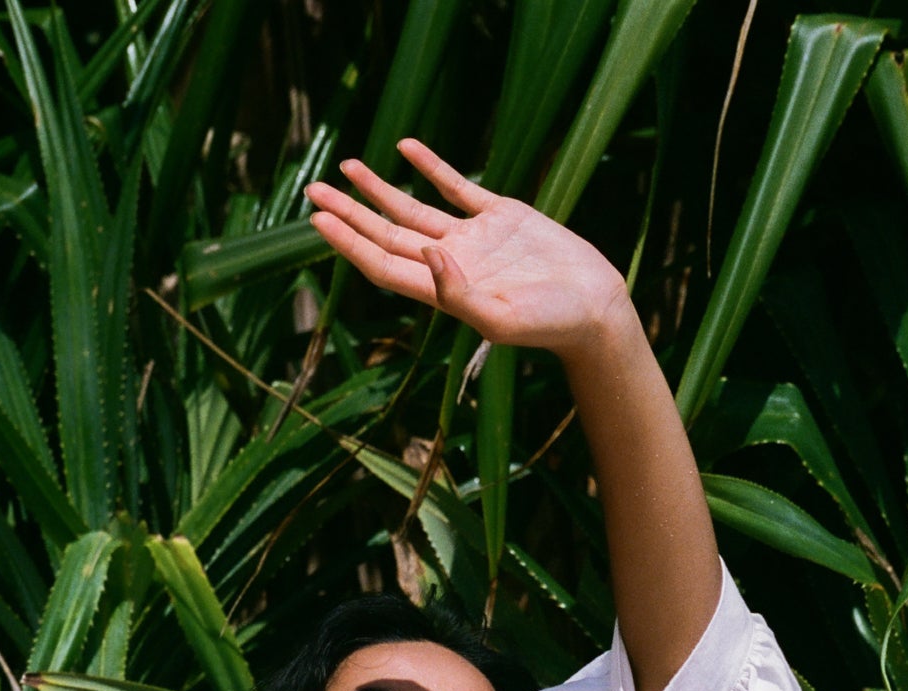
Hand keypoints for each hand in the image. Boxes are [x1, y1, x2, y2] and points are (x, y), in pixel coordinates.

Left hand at [305, 138, 631, 362]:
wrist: (595, 309)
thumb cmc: (550, 324)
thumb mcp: (502, 318)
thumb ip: (458, 295)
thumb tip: (427, 255)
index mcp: (444, 291)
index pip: (383, 264)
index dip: (349, 243)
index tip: (319, 220)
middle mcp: (450, 263)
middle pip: (388, 234)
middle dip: (350, 213)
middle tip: (313, 191)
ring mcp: (474, 238)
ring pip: (414, 209)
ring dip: (379, 190)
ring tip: (347, 168)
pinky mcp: (501, 216)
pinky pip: (456, 187)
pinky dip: (431, 167)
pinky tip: (406, 149)